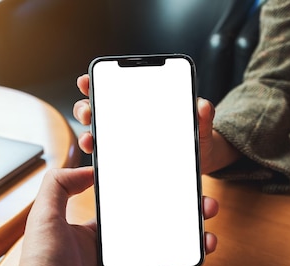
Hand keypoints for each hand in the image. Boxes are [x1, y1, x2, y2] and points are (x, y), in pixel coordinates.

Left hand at [9, 167, 218, 265]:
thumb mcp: (43, 220)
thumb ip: (59, 186)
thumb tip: (87, 169)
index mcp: (98, 235)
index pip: (134, 210)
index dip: (157, 196)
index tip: (177, 182)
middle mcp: (117, 255)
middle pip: (161, 231)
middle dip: (186, 218)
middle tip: (206, 207)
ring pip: (172, 256)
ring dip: (193, 245)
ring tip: (206, 239)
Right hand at [73, 75, 239, 173]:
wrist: (203, 158)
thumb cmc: (198, 134)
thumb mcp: (202, 124)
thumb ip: (204, 115)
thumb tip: (203, 105)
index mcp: (143, 103)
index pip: (114, 89)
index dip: (96, 82)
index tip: (86, 81)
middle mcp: (128, 121)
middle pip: (98, 110)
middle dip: (85, 108)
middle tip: (88, 111)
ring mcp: (126, 141)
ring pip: (98, 135)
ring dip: (88, 136)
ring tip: (90, 139)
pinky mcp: (128, 160)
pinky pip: (110, 159)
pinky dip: (100, 158)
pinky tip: (98, 160)